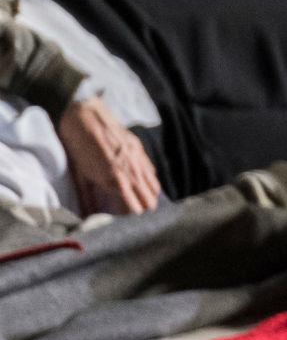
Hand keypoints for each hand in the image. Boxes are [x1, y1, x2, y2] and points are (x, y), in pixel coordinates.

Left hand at [57, 95, 161, 214]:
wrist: (85, 113)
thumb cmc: (78, 143)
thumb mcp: (79, 173)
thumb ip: (87, 197)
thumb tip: (88, 216)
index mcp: (116, 179)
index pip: (135, 207)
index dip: (135, 219)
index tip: (131, 226)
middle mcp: (132, 171)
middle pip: (149, 200)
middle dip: (146, 212)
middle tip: (139, 219)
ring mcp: (138, 159)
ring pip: (154, 187)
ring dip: (150, 198)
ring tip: (144, 206)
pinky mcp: (139, 149)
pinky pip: (151, 172)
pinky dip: (150, 182)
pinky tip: (143, 185)